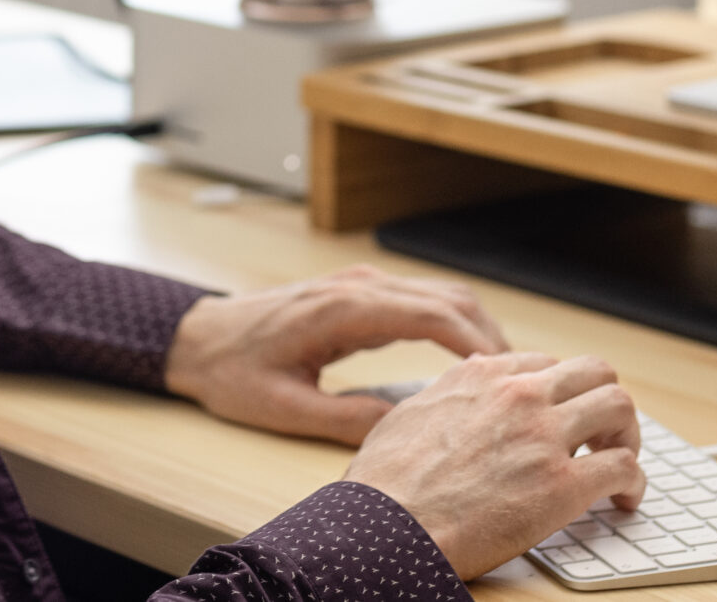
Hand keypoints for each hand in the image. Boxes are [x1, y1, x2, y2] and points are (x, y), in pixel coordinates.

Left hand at [161, 265, 509, 443]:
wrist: (196, 338)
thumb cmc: (233, 372)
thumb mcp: (284, 409)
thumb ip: (345, 419)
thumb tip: (405, 432)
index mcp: (342, 311)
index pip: (430, 314)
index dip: (476, 343)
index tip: (506, 376)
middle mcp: (356, 287)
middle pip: (446, 297)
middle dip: (489, 335)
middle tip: (520, 381)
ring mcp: (357, 284)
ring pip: (437, 292)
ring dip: (474, 325)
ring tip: (501, 373)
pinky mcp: (356, 292)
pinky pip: (417, 298)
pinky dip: (450, 321)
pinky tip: (462, 357)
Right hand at [343, 350, 643, 579]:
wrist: (388, 526)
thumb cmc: (386, 482)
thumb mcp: (409, 414)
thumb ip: (446, 394)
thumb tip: (462, 384)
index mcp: (481, 377)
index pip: (546, 364)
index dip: (561, 393)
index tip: (564, 418)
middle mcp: (518, 395)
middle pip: (595, 372)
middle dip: (604, 403)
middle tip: (602, 436)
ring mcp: (543, 437)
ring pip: (619, 407)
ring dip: (626, 435)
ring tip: (619, 463)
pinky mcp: (562, 485)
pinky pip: (623, 469)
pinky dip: (634, 484)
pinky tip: (624, 501)